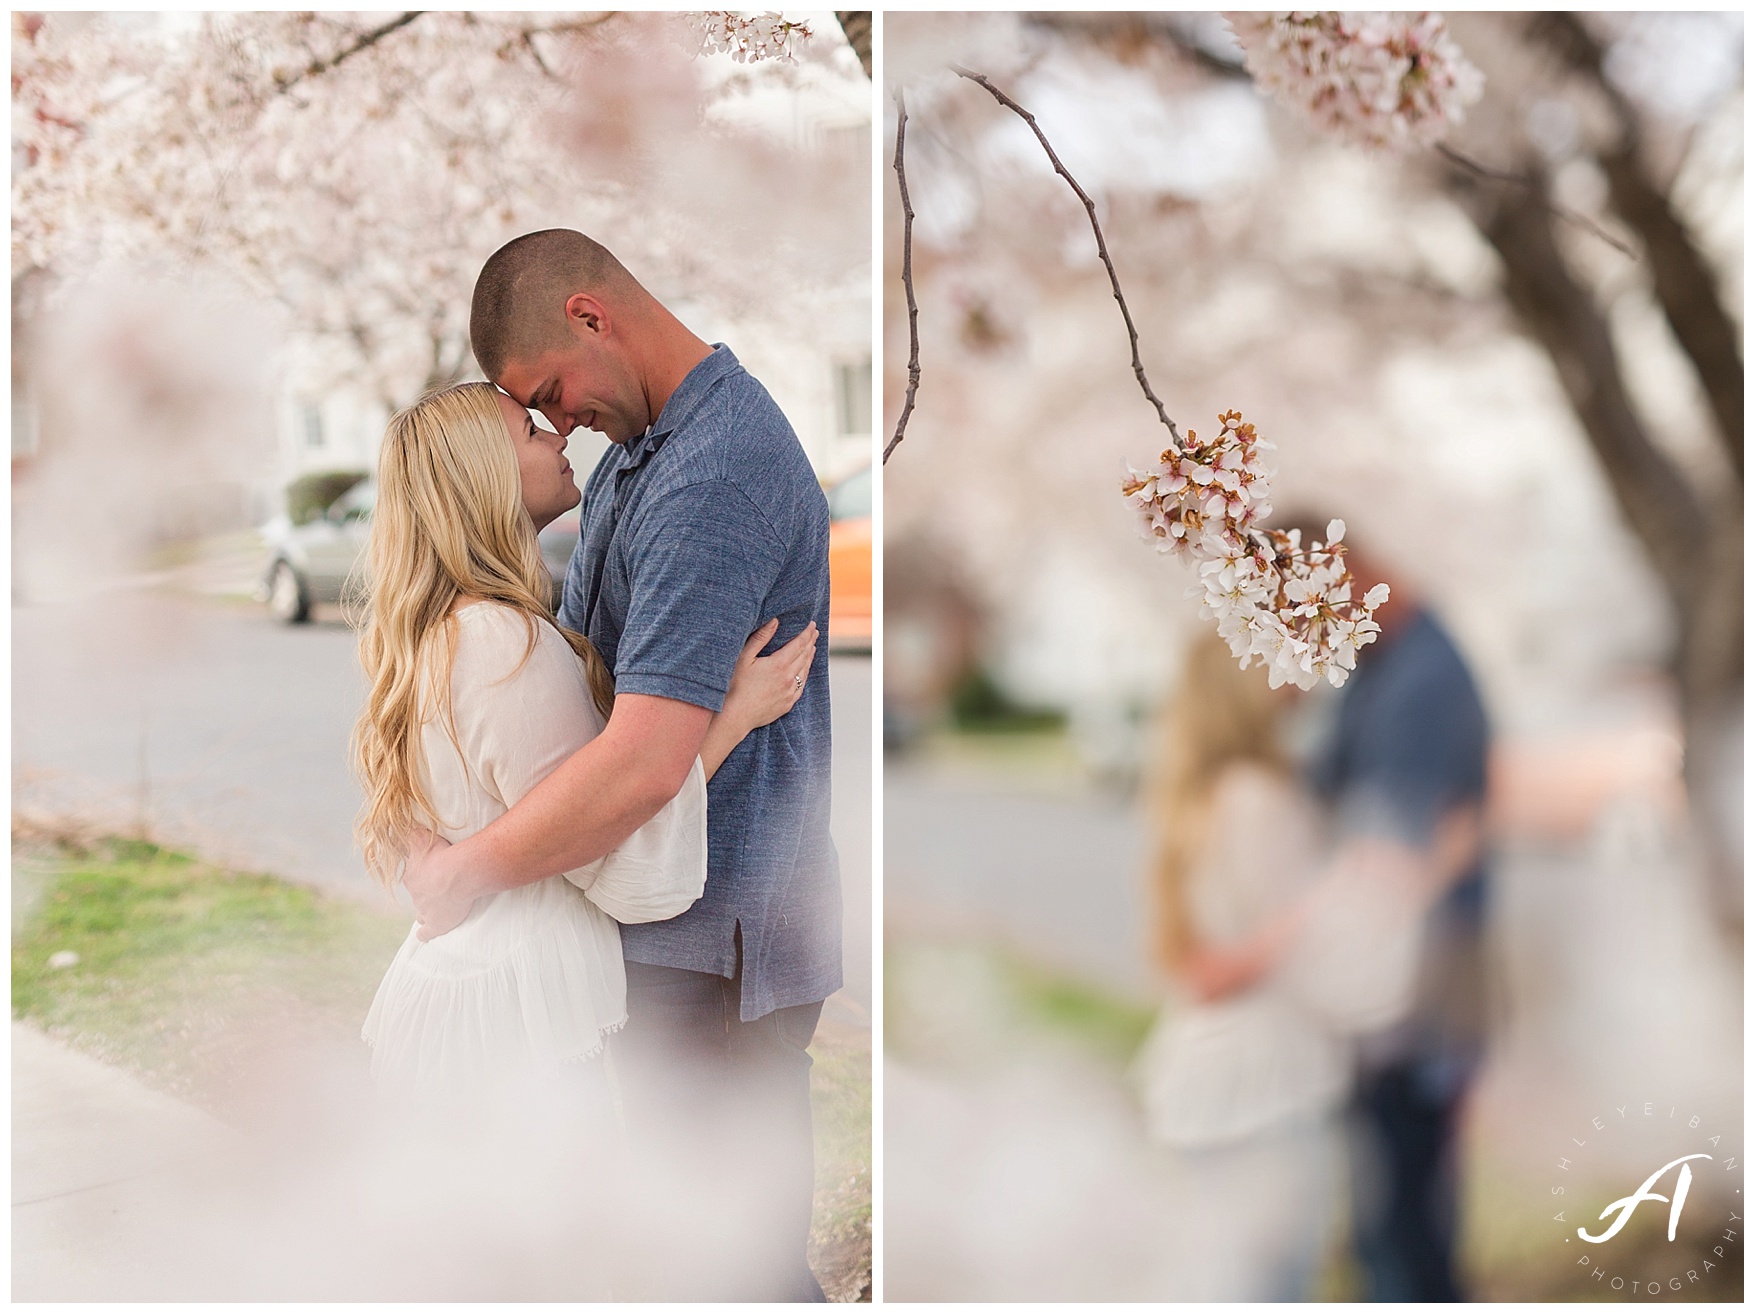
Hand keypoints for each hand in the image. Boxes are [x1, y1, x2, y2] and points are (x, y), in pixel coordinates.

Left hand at [402, 828, 473, 940]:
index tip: (428, 874)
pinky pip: (426, 932)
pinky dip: (424, 934)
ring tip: (435, 909)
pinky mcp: (436, 923)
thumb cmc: (443, 853)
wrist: (459, 873)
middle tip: (437, 889)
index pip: (412, 877)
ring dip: (426, 911)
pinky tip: (423, 936)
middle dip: (424, 892)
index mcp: (413, 875)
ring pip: (421, 912)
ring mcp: (425, 909)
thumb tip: (394, 829)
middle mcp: (416, 893)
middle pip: (417, 894)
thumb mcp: (421, 837)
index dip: (420, 876)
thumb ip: (410, 833)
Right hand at [723, 618, 817, 732]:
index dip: (807, 633)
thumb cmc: (735, 685)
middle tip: (814, 632)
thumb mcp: (744, 657)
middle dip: (810, 642)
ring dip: (809, 658)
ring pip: (804, 671)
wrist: (734, 716)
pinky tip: (804, 671)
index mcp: (779, 665)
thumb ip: (760, 638)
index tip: (812, 624)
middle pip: (804, 656)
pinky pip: (801, 686)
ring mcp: (789, 693)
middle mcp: (788, 679)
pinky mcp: (787, 704)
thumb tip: (775, 621)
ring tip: (811, 648)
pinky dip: (804, 675)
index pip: (799, 644)